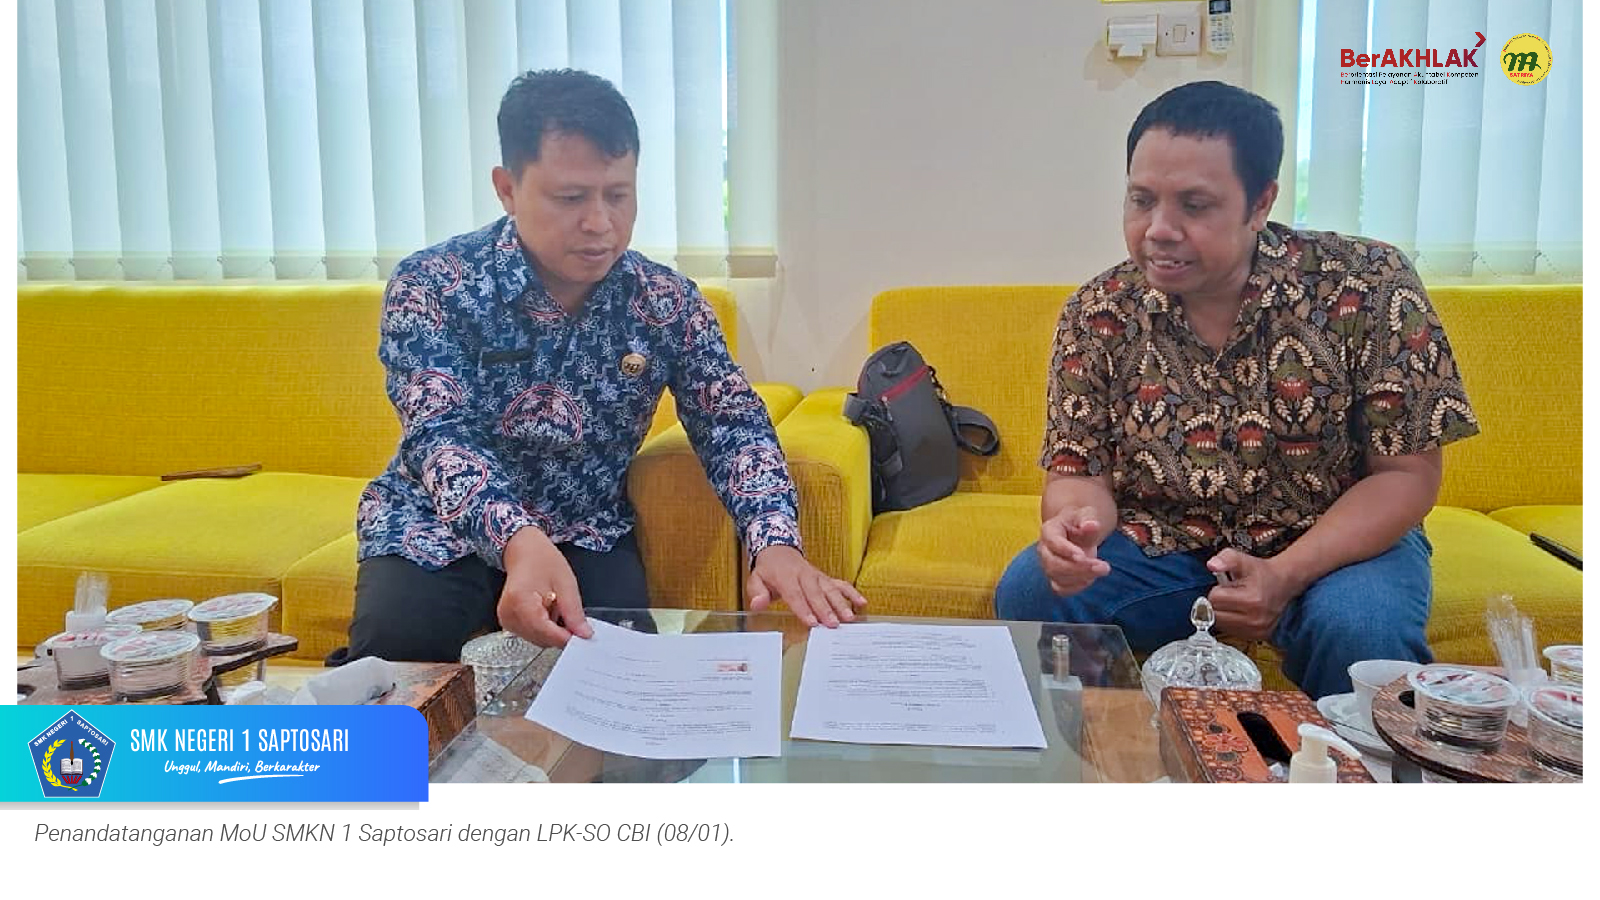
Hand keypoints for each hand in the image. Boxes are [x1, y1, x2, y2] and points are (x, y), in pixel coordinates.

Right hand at [496, 527, 593, 647]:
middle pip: (542, 640)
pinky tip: (546, 610)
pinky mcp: (508, 622)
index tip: (584, 636)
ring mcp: (506, 620)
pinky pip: (532, 634)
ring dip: (552, 630)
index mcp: (520, 603)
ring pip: (538, 640)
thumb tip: (584, 635)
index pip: (547, 634)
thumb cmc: (541, 560)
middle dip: (561, 633)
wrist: (524, 550)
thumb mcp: (566, 583)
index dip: (568, 637)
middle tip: (571, 614)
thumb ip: (574, 613)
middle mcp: (508, 615)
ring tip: (554, 607)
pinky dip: (544, 628)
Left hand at [747, 545, 866, 627]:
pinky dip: (851, 592)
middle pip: (816, 593)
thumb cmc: (768, 570)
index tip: (812, 622)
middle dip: (825, 609)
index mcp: (785, 577)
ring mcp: (817, 576)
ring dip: (840, 603)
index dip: (803, 608)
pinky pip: (840, 584)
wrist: (779, 550)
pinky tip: (862, 603)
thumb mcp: (756, 579)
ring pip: (830, 589)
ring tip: (849, 617)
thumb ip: (757, 593)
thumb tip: (757, 604)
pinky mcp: (825, 577)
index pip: (795, 594)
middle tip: (833, 624)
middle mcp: (804, 575)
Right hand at [1037, 506, 1110, 595]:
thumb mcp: (1086, 514)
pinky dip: (1076, 587)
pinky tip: (1090, 578)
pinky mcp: (1055, 578)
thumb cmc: (1080, 521)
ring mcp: (1048, 565)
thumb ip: (1088, 519)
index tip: (1083, 555)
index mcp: (1049, 530)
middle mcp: (1044, 549)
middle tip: (1102, 566)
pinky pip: (1061, 589)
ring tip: (1101, 569)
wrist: (1076, 530)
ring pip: (1057, 578)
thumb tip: (1092, 525)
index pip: (1053, 542)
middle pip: (1053, 564)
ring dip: (1081, 578)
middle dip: (1078, 568)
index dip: (1066, 550)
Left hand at [1205, 548, 1303, 640]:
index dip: (1217, 590)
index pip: (1214, 599)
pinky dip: (1230, 622)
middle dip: (1218, 603)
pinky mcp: (1257, 637)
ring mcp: (1256, 630)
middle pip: (1215, 614)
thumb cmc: (1261, 573)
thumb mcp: (1243, 560)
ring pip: (1221, 625)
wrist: (1283, 583)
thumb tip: (1212, 564)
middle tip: (1230, 594)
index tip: (1226, 586)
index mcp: (1252, 599)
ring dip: (1223, 613)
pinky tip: (1240, 612)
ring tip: (1236, 603)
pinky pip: (1231, 631)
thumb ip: (1226, 559)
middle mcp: (1255, 619)